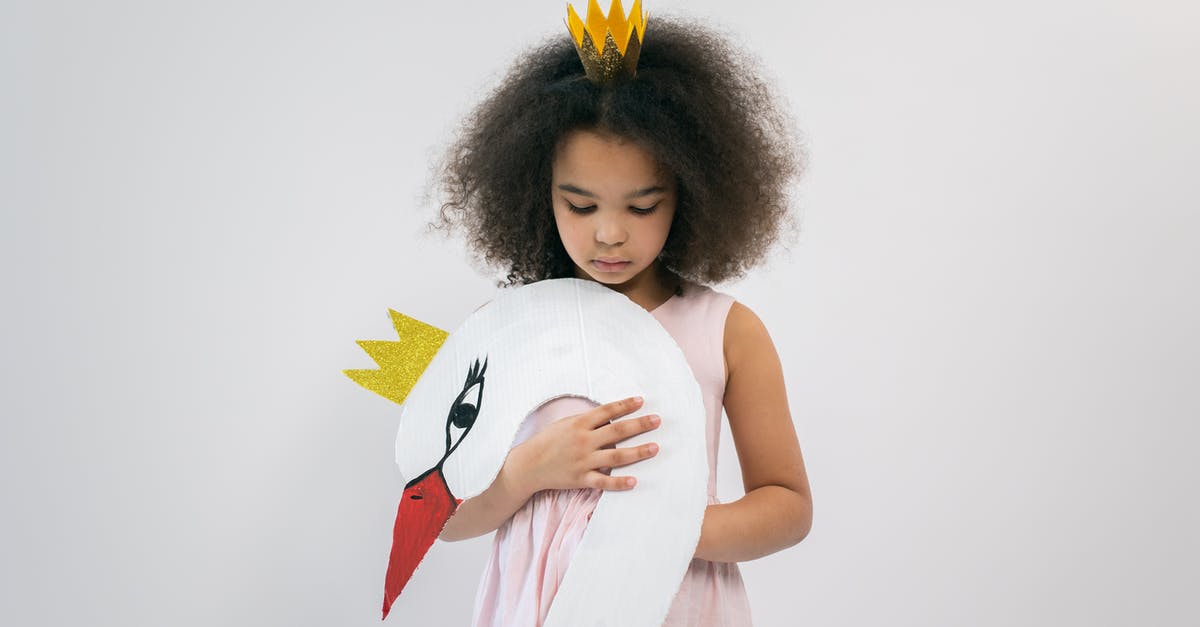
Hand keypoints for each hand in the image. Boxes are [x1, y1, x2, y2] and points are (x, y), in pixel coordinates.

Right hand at [509, 396, 660, 493]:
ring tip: (655, 448)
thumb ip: (586, 421)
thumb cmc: (547, 441)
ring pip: (616, 457)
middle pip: (617, 431)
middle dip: (639, 424)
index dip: (625, 405)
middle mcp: (583, 441)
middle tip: (657, 420)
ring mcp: (583, 461)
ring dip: (637, 452)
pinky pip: (603, 482)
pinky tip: (634, 481)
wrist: (528, 465)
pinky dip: (618, 483)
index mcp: (579, 424)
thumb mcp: (564, 424)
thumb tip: (610, 415)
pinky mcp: (581, 478)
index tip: (641, 401)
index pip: (607, 411)